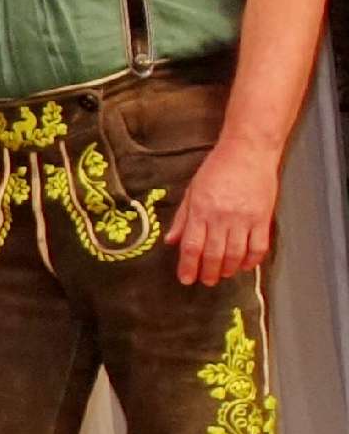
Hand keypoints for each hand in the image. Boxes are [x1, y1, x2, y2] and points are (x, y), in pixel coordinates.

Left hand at [169, 138, 280, 284]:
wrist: (248, 152)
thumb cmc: (217, 168)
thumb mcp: (192, 191)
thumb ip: (183, 218)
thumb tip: (171, 241)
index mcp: (201, 210)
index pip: (192, 246)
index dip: (188, 266)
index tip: (186, 279)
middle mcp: (222, 217)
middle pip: (213, 254)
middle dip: (207, 272)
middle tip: (205, 281)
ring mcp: (244, 219)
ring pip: (236, 255)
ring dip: (227, 269)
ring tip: (222, 275)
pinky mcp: (263, 218)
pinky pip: (258, 247)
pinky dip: (251, 260)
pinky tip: (244, 265)